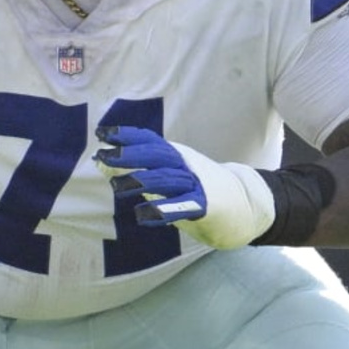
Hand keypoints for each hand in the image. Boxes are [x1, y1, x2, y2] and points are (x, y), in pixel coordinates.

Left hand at [94, 126, 274, 248]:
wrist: (247, 206)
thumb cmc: (200, 192)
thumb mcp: (168, 180)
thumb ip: (138, 172)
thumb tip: (101, 162)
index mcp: (177, 157)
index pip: (150, 141)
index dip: (127, 135)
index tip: (102, 133)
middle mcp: (185, 166)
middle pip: (156, 155)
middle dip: (130, 154)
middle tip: (104, 156)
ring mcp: (196, 185)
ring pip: (166, 179)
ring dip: (141, 180)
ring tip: (118, 186)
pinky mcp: (205, 207)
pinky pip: (181, 207)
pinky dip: (162, 209)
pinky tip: (144, 215)